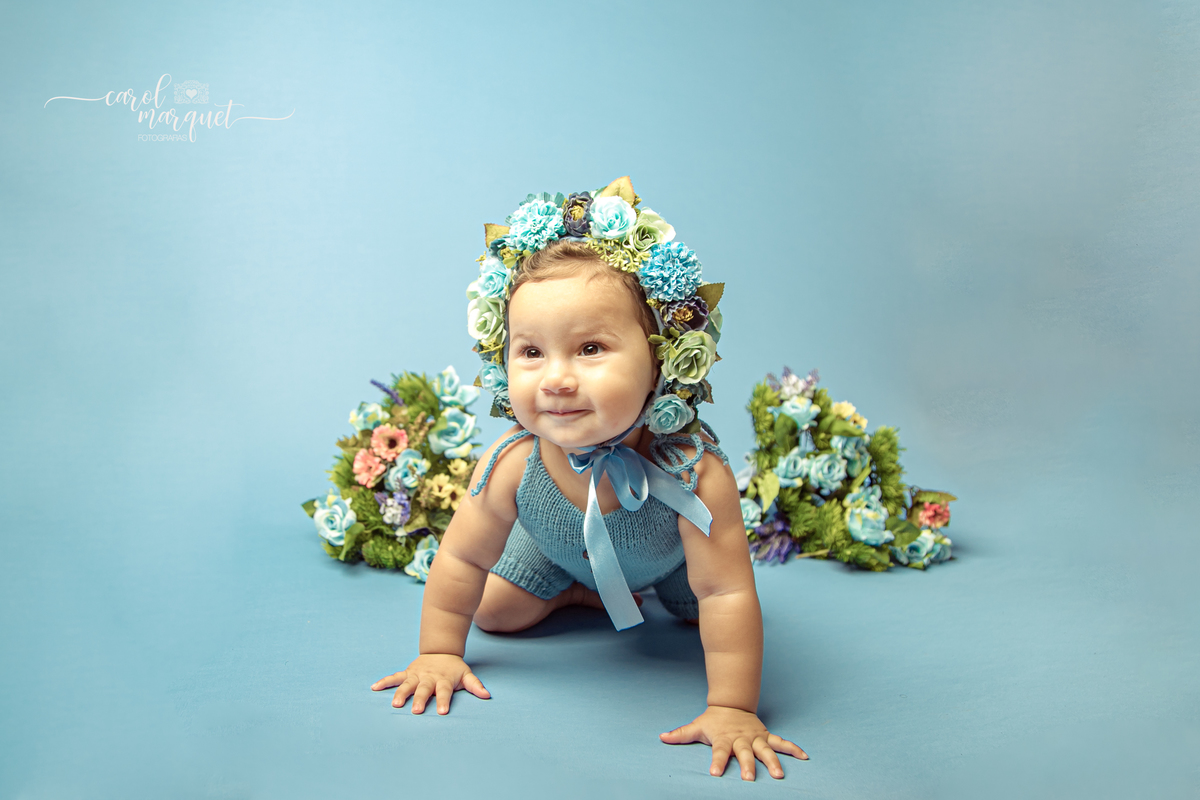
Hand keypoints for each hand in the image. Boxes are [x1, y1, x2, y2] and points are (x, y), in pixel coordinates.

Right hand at [370, 653, 489, 714]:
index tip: (442, 712)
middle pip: (423, 689)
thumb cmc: (454, 668)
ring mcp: (416, 675)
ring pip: (407, 684)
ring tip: (395, 704)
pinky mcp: (407, 673)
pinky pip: (394, 677)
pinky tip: (374, 687)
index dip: (444, 701)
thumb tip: (487, 695)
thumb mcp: (466, 675)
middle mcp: (428, 678)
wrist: (441, 650)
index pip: (444, 691)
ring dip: (400, 693)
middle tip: (416, 711)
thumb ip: (475, 685)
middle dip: (419, 700)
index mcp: (443, 680)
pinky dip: (384, 681)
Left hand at [659, 705, 807, 779]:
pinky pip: (781, 743)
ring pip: (766, 750)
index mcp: (724, 739)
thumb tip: (661, 737)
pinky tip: (805, 757)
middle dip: (747, 766)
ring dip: (773, 761)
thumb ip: (681, 734)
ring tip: (780, 775)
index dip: (716, 762)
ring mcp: (755, 738)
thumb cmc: (713, 721)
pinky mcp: (766, 737)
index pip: (719, 752)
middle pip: (745, 754)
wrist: (732, 704)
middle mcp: (741, 739)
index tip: (714, 773)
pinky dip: (793, 749)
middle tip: (749, 779)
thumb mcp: (697, 726)